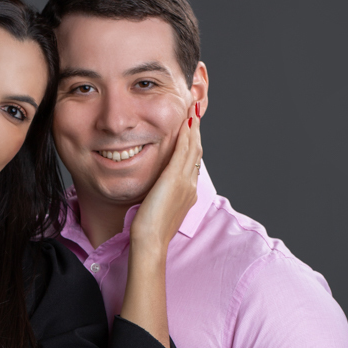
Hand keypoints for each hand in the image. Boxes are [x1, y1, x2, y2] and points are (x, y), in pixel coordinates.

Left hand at [129, 106, 202, 249]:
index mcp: (188, 191)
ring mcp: (185, 181)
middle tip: (196, 107)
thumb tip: (159, 188)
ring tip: (193, 107)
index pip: (192, 160)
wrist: (151, 241)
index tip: (191, 125)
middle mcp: (191, 184)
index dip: (193, 140)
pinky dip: (186, 135)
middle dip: (196, 127)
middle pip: (196, 149)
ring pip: (193, 147)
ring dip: (193, 125)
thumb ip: (163, 195)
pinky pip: (183, 151)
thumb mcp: (160, 208)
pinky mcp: (175, 179)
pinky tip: (186, 121)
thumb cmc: (151, 230)